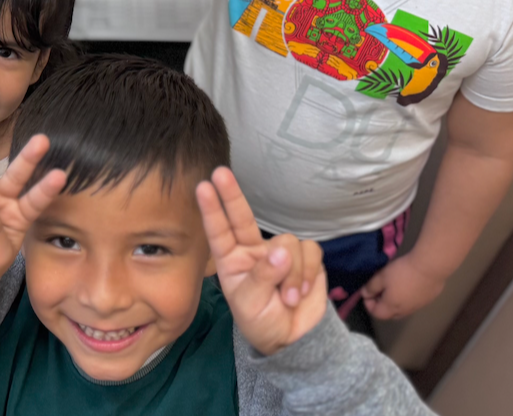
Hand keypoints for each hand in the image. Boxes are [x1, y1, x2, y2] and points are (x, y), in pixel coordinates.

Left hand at [197, 167, 326, 355]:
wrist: (295, 338)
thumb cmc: (263, 322)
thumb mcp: (253, 306)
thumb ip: (263, 278)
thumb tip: (281, 253)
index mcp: (231, 261)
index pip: (219, 232)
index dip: (212, 210)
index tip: (202, 187)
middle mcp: (252, 250)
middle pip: (242, 218)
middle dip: (232, 196)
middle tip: (221, 174)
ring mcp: (279, 251)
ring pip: (287, 243)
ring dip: (291, 273)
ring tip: (288, 298)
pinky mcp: (305, 256)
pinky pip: (310, 252)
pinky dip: (308, 273)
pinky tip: (301, 292)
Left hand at [360, 255, 445, 319]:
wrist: (430, 268)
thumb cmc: (402, 272)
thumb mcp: (381, 276)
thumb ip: (371, 287)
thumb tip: (365, 294)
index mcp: (392, 307)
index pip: (376, 313)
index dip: (368, 303)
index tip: (368, 291)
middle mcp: (405, 311)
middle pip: (389, 314)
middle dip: (381, 304)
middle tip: (380, 290)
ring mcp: (418, 307)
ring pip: (402, 309)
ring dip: (395, 302)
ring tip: (393, 287)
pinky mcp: (428, 300)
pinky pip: (413, 303)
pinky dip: (407, 298)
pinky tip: (408, 285)